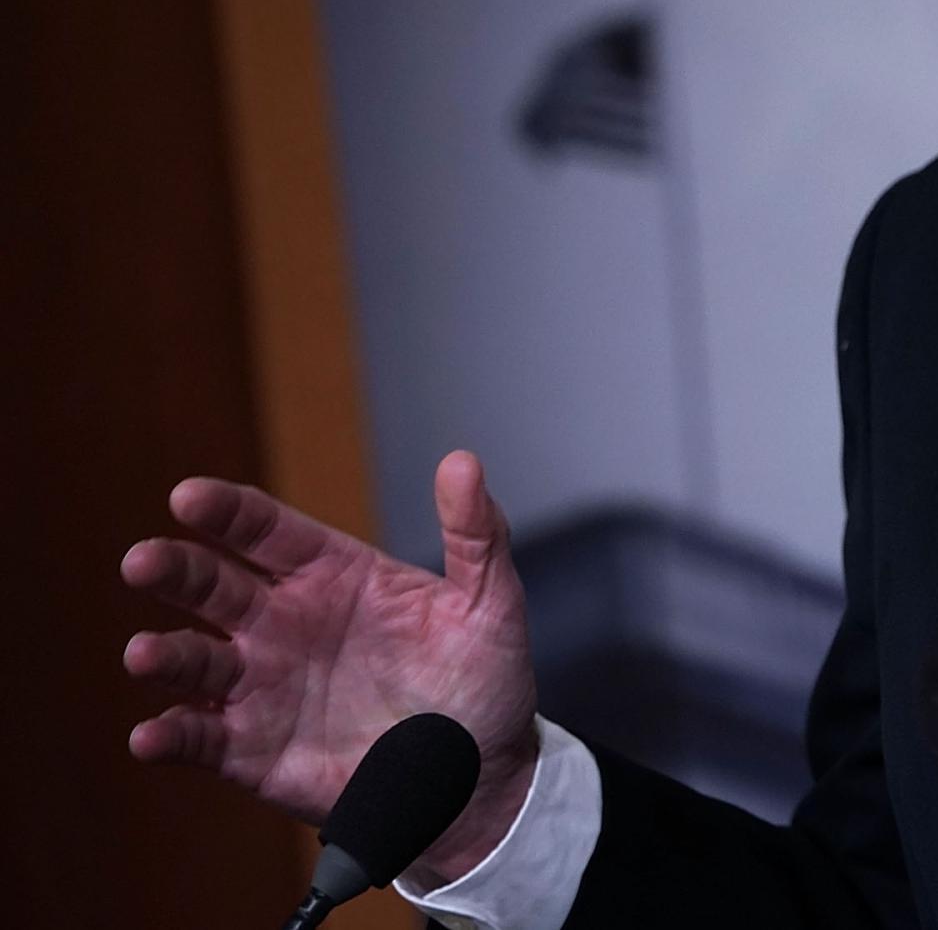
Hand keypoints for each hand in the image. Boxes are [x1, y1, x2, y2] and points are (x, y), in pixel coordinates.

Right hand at [121, 450, 540, 885]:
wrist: (477, 778)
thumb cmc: (482, 681)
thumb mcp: (489, 604)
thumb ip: (475, 534)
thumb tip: (462, 462)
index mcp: (332, 575)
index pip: (267, 531)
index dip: (227, 511)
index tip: (188, 496)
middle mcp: (283, 623)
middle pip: (212, 586)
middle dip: (175, 571)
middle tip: (143, 560)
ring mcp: (262, 686)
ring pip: (193, 661)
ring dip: (163, 655)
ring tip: (144, 652)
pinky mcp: (251, 750)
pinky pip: (199, 739)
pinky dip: (170, 736)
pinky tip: (153, 735)